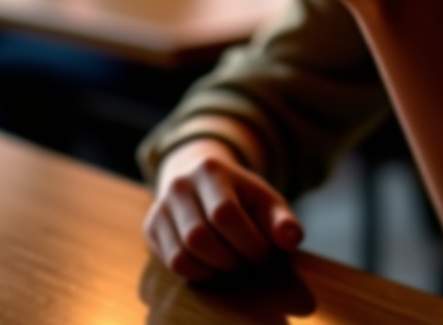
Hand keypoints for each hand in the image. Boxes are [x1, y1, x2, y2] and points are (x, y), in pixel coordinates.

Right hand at [144, 139, 302, 281]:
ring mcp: (161, 205)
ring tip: (231, 260)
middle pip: (200, 237)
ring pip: (183, 253)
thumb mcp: (265, 200)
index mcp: (210, 169)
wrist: (199, 177)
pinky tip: (212, 264)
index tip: (263, 252)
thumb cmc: (240, 195)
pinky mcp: (151, 226)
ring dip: (214, 268)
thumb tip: (290, 239)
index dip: (249, 242)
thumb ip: (282, 220)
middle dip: (231, 258)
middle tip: (246, 259)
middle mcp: (179, 184)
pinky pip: (172, 263)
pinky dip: (197, 272)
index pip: (225, 214)